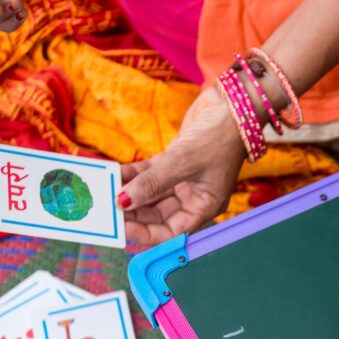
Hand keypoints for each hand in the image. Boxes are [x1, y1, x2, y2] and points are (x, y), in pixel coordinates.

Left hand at [119, 86, 245, 244]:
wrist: (232, 105)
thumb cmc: (220, 137)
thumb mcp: (184, 162)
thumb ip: (153, 182)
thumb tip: (124, 201)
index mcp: (204, 206)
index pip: (172, 231)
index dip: (147, 233)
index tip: (122, 227)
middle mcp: (193, 197)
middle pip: (157, 214)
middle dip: (133, 212)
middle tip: (106, 208)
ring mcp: (183, 179)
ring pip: (150, 193)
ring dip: (129, 192)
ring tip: (106, 191)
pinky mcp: (174, 161)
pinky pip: (148, 173)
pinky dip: (132, 174)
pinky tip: (114, 173)